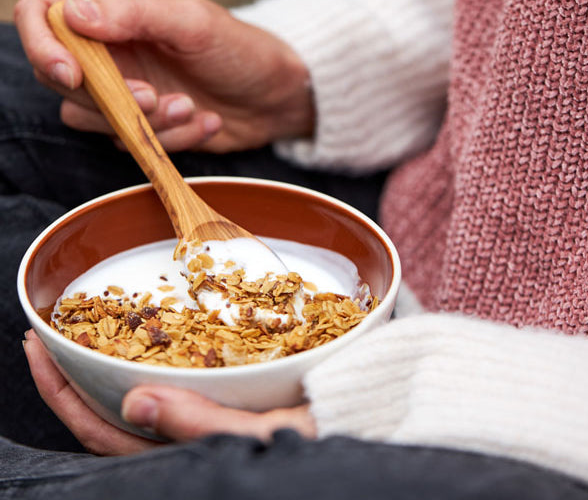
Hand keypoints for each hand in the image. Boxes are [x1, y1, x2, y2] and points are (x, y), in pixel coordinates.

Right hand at [14, 0, 313, 152]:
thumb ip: (133, 15)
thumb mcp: (192, 23)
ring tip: (190, 107)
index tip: (74, 75)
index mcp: (114, 5)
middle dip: (108, 96)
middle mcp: (110, 46)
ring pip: (92, 118)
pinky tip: (205, 121)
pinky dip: (170, 138)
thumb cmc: (239, 49)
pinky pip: (131, 142)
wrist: (272, 96)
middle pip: (59, 77)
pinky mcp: (142, 122)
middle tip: (155, 97)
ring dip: (144, 122)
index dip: (43, 46)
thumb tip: (71, 15)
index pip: (42, 14)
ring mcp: (124, 87)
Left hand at [23, 330, 315, 455]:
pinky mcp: (221, 391)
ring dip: (108, 359)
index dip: (63, 396)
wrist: (360, 408)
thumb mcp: (266, 433)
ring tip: (88, 326)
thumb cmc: (322, 428)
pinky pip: (170, 374)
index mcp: (186, 450)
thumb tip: (134, 406)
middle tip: (50, 330)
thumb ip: (202, 425)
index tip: (38, 348)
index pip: (105, 434)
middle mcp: (186, 433)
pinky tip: (148, 327)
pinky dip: (148, 352)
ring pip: (138, 392)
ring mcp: (201, 412)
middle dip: (73, 373)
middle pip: (110, 412)